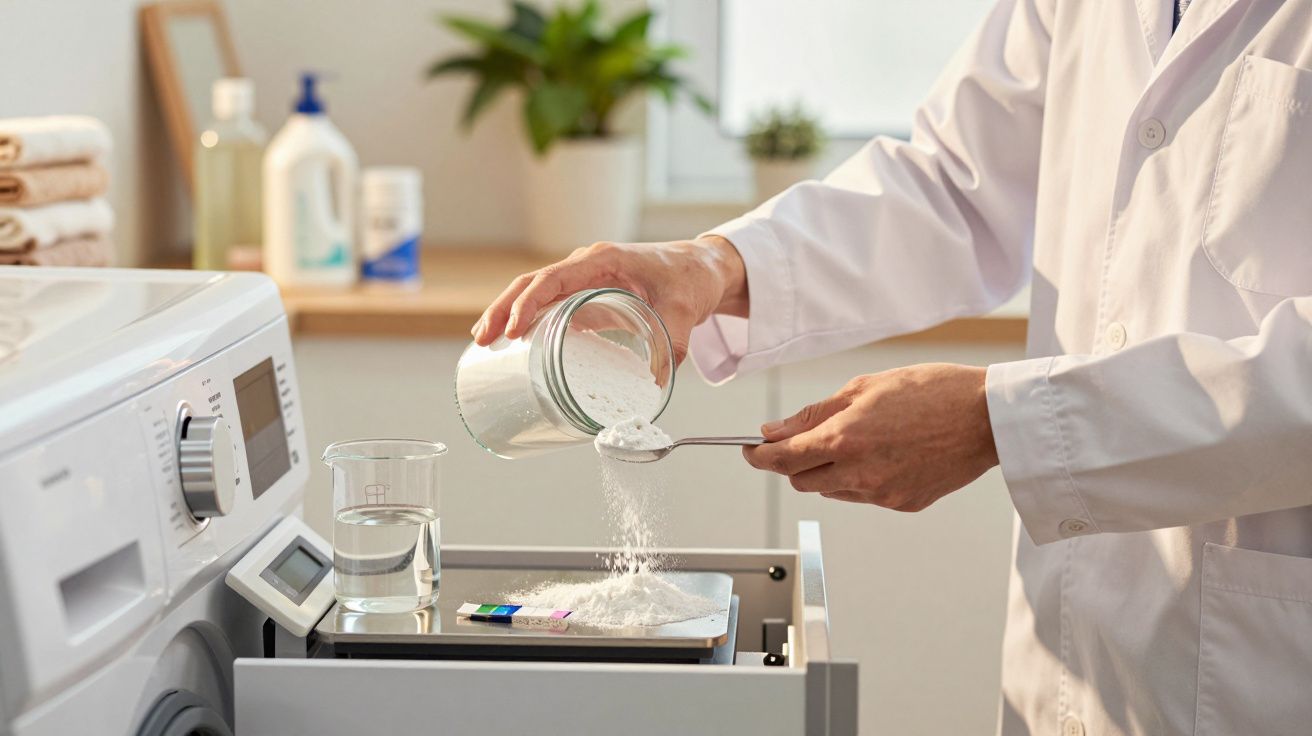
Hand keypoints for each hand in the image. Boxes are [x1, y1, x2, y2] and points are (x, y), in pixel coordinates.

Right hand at [472, 236, 747, 363]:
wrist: (703, 269)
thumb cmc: (691, 279)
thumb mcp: (684, 312)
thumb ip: (672, 344)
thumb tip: (656, 384)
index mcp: (603, 260)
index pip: (553, 278)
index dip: (530, 303)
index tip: (514, 330)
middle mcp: (588, 264)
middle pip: (532, 282)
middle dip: (504, 308)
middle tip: (482, 339)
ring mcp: (586, 278)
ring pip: (535, 290)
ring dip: (508, 312)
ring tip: (484, 340)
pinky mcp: (589, 293)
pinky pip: (551, 302)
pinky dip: (529, 318)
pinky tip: (514, 340)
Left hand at [744, 364, 997, 510]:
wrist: (988, 417)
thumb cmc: (932, 391)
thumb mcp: (865, 387)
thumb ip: (815, 413)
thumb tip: (774, 431)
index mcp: (845, 439)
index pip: (782, 459)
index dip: (759, 457)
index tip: (750, 450)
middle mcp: (859, 473)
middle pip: (801, 480)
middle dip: (794, 462)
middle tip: (804, 439)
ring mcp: (882, 494)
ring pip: (833, 490)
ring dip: (829, 471)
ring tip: (858, 440)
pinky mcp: (904, 504)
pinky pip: (865, 496)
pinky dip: (861, 479)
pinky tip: (884, 454)